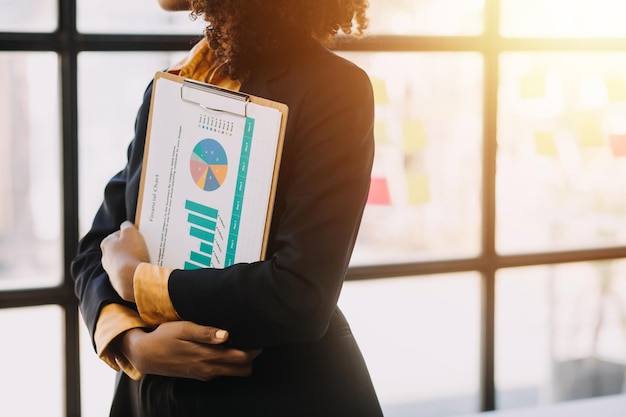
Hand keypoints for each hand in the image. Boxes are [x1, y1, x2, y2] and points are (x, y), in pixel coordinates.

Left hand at [101, 220, 149, 301]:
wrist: (132, 279)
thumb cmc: (131, 253)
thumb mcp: (131, 232)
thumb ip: (127, 226)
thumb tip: (126, 225)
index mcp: (106, 243)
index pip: (119, 234)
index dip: (130, 234)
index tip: (139, 237)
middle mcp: (105, 257)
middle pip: (121, 248)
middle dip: (131, 247)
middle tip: (143, 247)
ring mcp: (111, 270)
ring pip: (124, 261)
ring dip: (133, 259)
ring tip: (144, 259)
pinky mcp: (118, 282)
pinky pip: (127, 272)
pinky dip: (133, 270)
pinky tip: (141, 269)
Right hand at [116, 321, 261, 380]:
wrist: (145, 354)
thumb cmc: (164, 337)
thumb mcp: (183, 328)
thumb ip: (206, 333)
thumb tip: (227, 335)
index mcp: (207, 356)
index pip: (242, 358)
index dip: (254, 349)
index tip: (258, 336)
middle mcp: (209, 369)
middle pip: (243, 369)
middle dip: (251, 356)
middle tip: (251, 339)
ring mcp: (205, 374)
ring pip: (234, 372)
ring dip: (241, 360)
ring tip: (240, 342)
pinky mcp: (200, 374)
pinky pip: (223, 372)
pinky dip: (229, 363)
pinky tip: (225, 349)